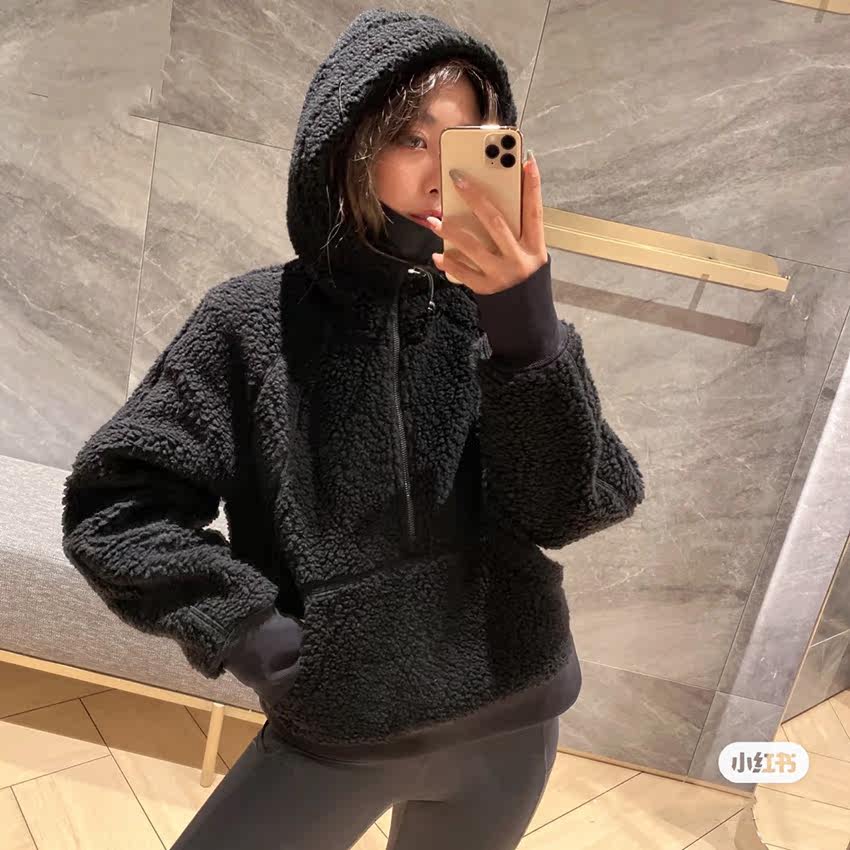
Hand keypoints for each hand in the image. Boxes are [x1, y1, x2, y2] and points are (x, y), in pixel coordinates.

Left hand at [425, 151, 547, 294]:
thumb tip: (495, 199)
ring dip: (452, 231)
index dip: (532, 186)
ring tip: (436, 220)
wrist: (525, 316)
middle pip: (496, 222)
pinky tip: (438, 253)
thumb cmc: (524, 277)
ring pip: (473, 247)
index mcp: (535, 247)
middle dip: (475, 198)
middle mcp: (520, 260)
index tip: (526, 161)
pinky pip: (463, 272)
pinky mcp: (487, 289)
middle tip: (458, 180)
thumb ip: (518, 231)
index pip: (534, 211)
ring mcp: (502, 275)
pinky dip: (449, 262)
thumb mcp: (530, 254)